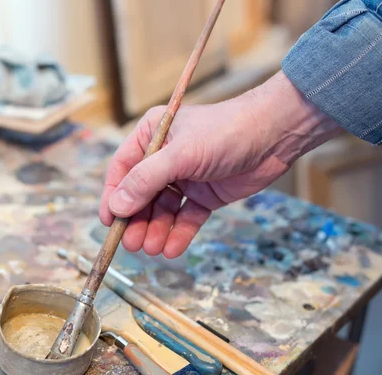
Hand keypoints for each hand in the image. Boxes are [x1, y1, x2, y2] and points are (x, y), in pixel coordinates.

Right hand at [99, 71, 340, 257]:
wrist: (274, 136)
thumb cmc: (225, 132)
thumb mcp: (181, 155)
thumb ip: (147, 180)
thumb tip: (116, 206)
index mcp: (152, 136)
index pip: (123, 169)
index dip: (113, 196)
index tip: (108, 223)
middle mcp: (165, 157)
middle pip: (141, 194)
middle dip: (137, 220)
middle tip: (132, 244)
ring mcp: (185, 177)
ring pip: (163, 209)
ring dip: (156, 230)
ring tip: (152, 249)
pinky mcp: (205, 195)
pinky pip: (187, 217)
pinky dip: (179, 233)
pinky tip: (173, 249)